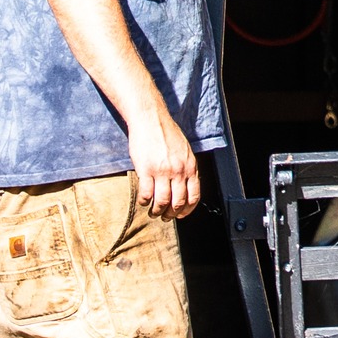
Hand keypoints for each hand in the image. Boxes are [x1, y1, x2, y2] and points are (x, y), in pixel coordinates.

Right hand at [127, 104, 199, 219]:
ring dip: (157, 211)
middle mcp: (178, 170)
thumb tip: (186, 186)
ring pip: (162, 201)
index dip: (187, 210)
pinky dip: (144, 201)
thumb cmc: (167, 134)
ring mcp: (162, 171)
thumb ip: (186, 168)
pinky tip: (143, 201)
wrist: (151, 119)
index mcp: (190, 166)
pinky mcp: (145, 170)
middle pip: (178, 202)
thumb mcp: (185, 151)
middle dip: (171, 214)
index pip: (194, 196)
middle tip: (165, 217)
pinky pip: (146, 193)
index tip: (181, 215)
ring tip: (153, 212)